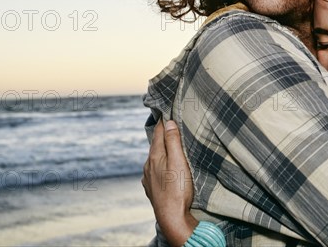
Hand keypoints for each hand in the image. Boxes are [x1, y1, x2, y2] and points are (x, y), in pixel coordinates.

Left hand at [142, 120, 197, 245]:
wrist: (172, 218)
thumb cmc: (178, 189)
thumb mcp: (179, 162)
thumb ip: (173, 142)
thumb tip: (168, 122)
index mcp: (155, 156)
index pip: (159, 131)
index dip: (164, 120)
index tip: (167, 109)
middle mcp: (148, 165)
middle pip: (155, 144)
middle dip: (163, 134)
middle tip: (171, 123)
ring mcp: (148, 177)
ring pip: (154, 158)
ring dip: (161, 150)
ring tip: (170, 144)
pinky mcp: (152, 188)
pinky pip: (154, 170)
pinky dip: (160, 164)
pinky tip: (165, 167)